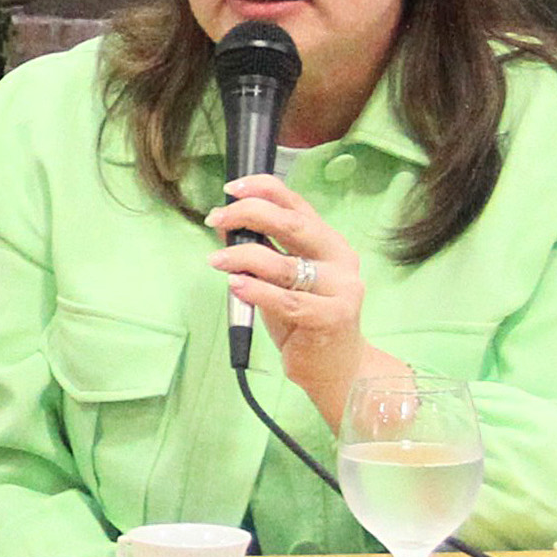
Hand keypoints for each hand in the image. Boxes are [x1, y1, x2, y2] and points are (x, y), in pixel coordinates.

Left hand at [202, 173, 397, 420]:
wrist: (336, 367)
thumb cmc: (304, 320)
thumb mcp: (280, 280)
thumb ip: (261, 251)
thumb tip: (225, 223)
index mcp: (329, 243)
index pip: (298, 204)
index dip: (265, 189)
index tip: (231, 188)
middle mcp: (340, 259)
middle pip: (294, 225)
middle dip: (249, 215)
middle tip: (216, 218)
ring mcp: (341, 288)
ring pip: (285, 264)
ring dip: (242, 257)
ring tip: (216, 260)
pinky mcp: (332, 317)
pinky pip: (286, 300)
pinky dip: (256, 290)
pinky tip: (235, 285)